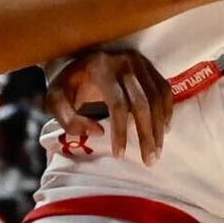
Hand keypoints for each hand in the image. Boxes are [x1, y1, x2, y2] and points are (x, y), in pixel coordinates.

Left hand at [48, 47, 174, 162]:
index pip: (117, 104)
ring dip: (159, 128)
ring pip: (157, 99)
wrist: (80, 61)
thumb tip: (98, 131)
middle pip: (142, 103)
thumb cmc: (69, 84)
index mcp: (101, 67)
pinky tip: (163, 130)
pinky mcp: (150, 66)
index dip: (120, 131)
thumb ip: (69, 119)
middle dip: (146, 135)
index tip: (119, 155)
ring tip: (156, 152)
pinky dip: (167, 111)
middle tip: (148, 160)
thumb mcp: (56, 100)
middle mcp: (124, 62)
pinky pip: (164, 90)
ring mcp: (140, 63)